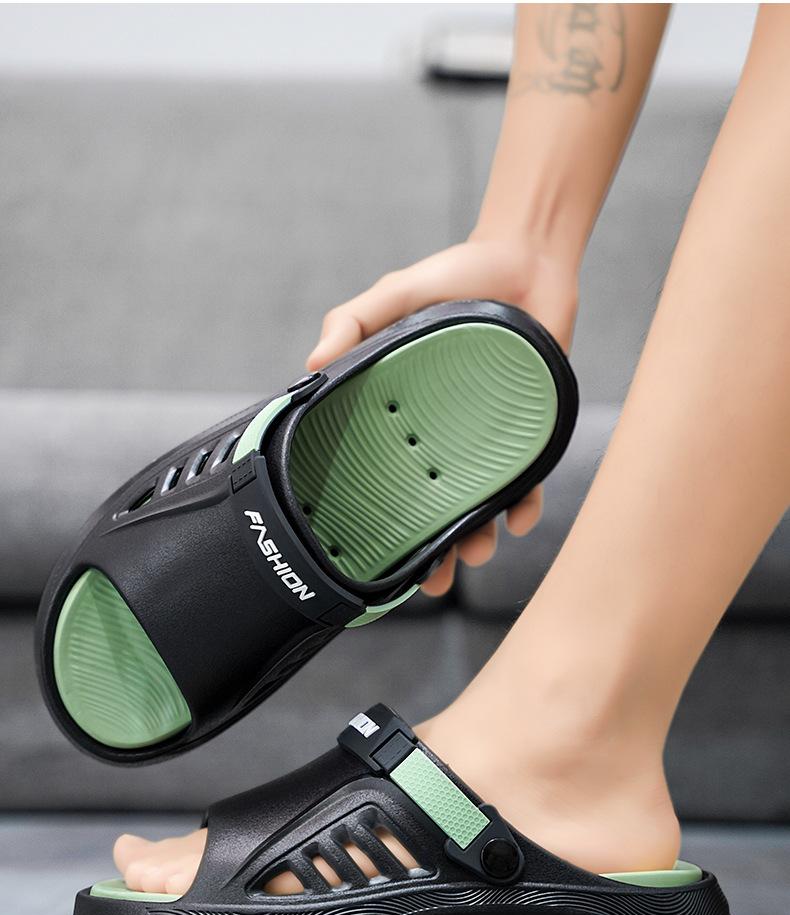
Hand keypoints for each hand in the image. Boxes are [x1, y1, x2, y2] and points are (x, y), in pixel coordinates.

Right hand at [306, 235, 577, 594]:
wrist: (527, 258)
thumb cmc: (455, 274)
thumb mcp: (394, 295)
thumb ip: (351, 321)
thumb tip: (310, 365)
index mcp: (404, 415)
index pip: (384, 475)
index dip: (376, 517)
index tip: (366, 554)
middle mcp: (442, 436)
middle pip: (431, 507)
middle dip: (431, 552)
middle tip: (428, 581)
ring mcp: (487, 438)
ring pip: (479, 505)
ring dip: (478, 539)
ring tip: (476, 554)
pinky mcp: (531, 431)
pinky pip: (529, 480)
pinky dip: (527, 505)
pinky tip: (521, 519)